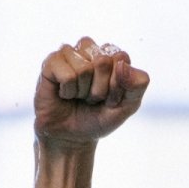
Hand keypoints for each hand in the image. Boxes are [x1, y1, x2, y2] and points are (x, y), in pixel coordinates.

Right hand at [33, 37, 148, 148]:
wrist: (72, 137)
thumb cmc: (98, 119)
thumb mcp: (127, 107)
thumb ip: (137, 85)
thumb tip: (122, 64)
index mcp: (111, 56)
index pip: (121, 59)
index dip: (118, 85)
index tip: (111, 98)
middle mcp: (90, 50)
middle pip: (103, 61)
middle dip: (101, 89)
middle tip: (93, 98)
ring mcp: (70, 54)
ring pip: (84, 68)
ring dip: (83, 91)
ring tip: (78, 96)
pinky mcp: (51, 62)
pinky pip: (67, 75)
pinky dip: (68, 91)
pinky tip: (64, 94)